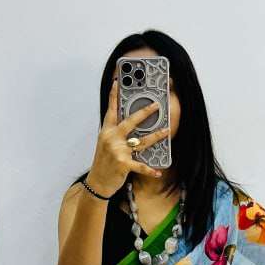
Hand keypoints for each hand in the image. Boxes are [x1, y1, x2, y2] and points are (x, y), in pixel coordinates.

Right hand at [87, 76, 170, 196]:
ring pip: (141, 141)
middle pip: (130, 121)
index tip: (117, 82)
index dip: (113, 95)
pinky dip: (150, 170)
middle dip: (144, 112)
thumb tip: (131, 124)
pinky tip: (158, 172)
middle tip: (156, 105)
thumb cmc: (103, 163)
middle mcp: (112, 138)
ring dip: (156, 136)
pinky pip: (141, 165)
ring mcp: (117, 151)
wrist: (97, 182)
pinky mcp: (123, 164)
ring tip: (167, 131)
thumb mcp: (106, 144)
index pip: (111, 110)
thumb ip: (116, 133)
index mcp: (107, 131)